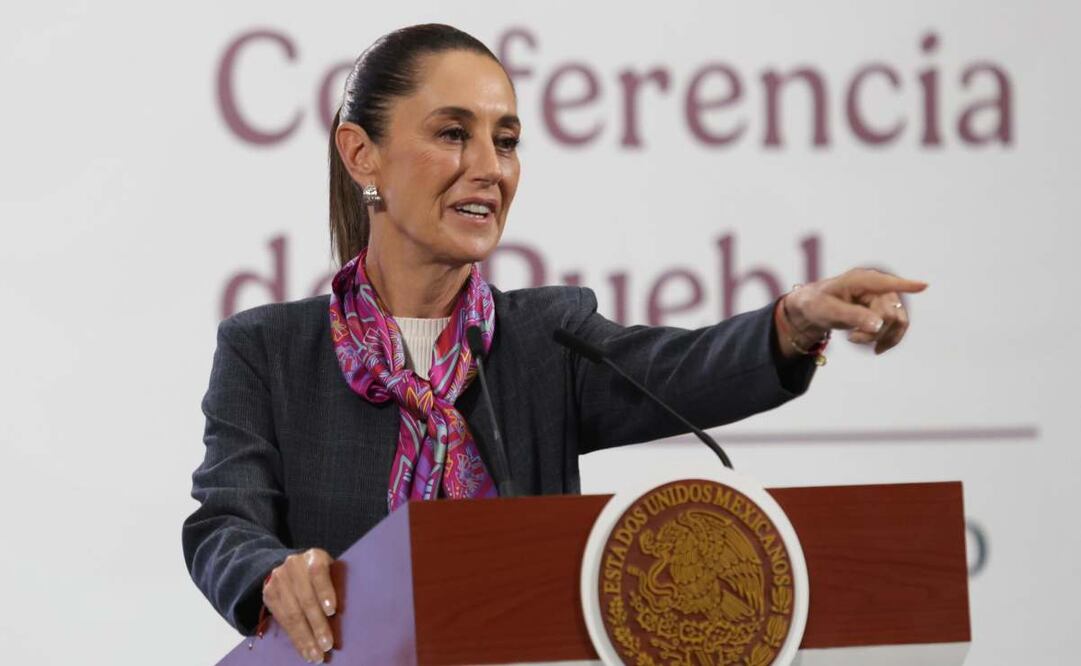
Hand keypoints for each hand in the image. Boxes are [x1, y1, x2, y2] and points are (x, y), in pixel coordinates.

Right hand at [262, 548, 337, 663]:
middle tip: (327, 645)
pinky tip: (304, 651)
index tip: (332, 610)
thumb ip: (336, 584)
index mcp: (314, 556)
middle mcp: (294, 565)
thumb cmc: (320, 574)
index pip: (318, 573)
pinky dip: (295, 639)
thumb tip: (348, 615)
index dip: (325, 591)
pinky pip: (282, 621)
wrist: (288, 568)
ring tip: (316, 655)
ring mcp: (278, 579)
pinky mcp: (268, 594)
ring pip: (292, 613)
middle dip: (317, 625)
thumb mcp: (330, 571)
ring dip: (305, 638)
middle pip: (306, 599)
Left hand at [782, 268, 927, 355]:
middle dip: (875, 332)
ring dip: (881, 337)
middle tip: (852, 339)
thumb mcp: (829, 311)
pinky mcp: (885, 310)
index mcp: (861, 280)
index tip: (924, 286)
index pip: (886, 283)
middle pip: (891, 314)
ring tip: (857, 340)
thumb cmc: (817, 304)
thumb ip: (854, 316)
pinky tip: (875, 348)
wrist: (813, 309)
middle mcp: (877, 286)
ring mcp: (883, 298)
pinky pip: (898, 327)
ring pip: (898, 322)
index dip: (905, 285)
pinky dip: (888, 339)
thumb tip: (878, 325)